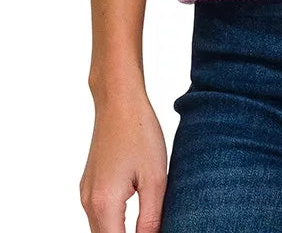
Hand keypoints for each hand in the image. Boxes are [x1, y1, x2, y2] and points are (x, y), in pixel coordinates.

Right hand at [79, 86, 167, 231]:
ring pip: (100, 231)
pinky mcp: (89, 185)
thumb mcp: (155, 178)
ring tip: (145, 228)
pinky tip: (133, 220)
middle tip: (152, 230)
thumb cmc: (139, 133)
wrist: (118, 101)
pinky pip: (98, 217)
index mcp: (105, 204)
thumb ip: (151, 218)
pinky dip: (113, 224)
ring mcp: (86, 194)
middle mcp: (89, 202)